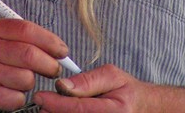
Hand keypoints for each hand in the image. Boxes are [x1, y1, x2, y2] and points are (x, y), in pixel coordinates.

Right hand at [0, 18, 68, 111]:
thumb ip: (24, 39)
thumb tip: (59, 50)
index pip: (26, 29)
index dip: (49, 40)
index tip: (62, 51)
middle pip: (29, 54)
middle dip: (49, 64)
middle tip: (54, 70)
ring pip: (25, 78)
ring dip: (30, 83)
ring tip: (19, 81)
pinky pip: (16, 98)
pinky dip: (19, 98)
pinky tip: (8, 93)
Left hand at [32, 64, 184, 112]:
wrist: (144, 108)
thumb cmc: (127, 90)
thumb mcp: (112, 76)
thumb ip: (87, 80)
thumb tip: (63, 85)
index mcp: (115, 109)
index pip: (79, 108)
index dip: (56, 104)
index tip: (40, 96)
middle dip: (54, 112)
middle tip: (42, 102)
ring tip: (50, 108)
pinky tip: (61, 112)